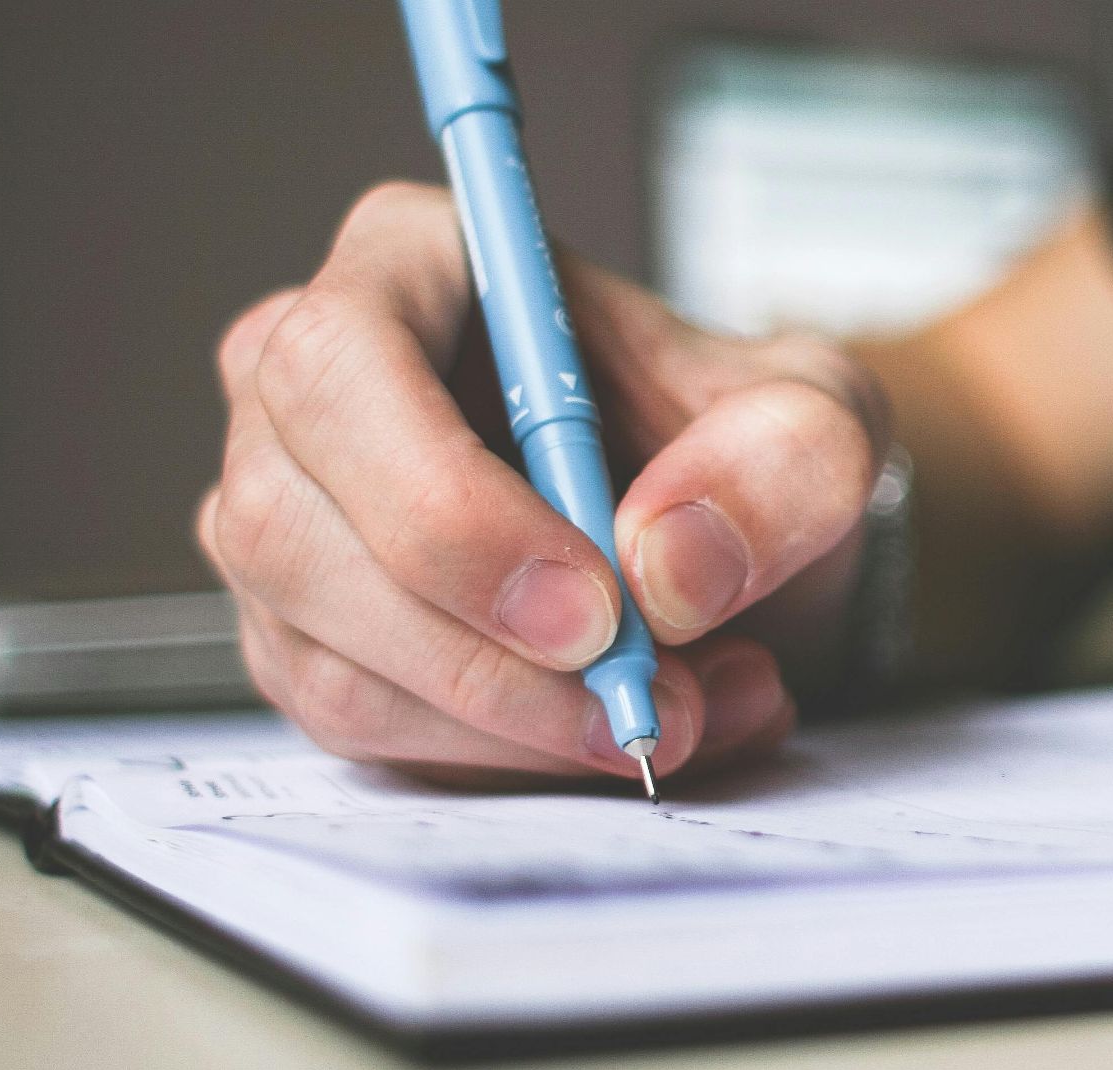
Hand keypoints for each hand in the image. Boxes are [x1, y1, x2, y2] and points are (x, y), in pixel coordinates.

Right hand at [199, 183, 888, 787]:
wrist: (731, 537)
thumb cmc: (742, 444)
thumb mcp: (822, 420)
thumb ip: (784, 460)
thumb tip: (667, 564)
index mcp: (411, 265)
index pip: (341, 367)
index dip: (447, 504)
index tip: (593, 608)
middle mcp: (309, 389)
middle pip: (296, 533)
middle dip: (490, 658)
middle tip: (654, 703)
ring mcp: (290, 523)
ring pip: (333, 663)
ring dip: (522, 728)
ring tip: (690, 711)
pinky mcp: (310, 642)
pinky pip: (368, 733)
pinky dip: (511, 762)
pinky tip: (625, 729)